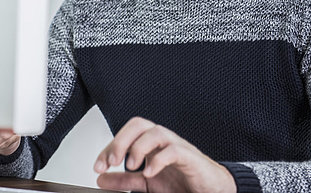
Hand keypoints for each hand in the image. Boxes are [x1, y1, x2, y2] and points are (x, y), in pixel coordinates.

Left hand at [94, 117, 235, 192]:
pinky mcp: (191, 158)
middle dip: (121, 140)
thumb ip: (124, 180)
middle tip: (111, 162)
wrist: (211, 190)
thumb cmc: (183, 183)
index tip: (98, 167)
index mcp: (151, 144)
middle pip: (139, 124)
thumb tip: (101, 178)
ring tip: (130, 166)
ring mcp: (178, 147)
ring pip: (156, 131)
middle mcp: (163, 141)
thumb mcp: (147, 184)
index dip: (108, 148)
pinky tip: (150, 172)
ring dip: (138, 147)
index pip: (126, 135)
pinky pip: (174, 150)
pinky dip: (159, 160)